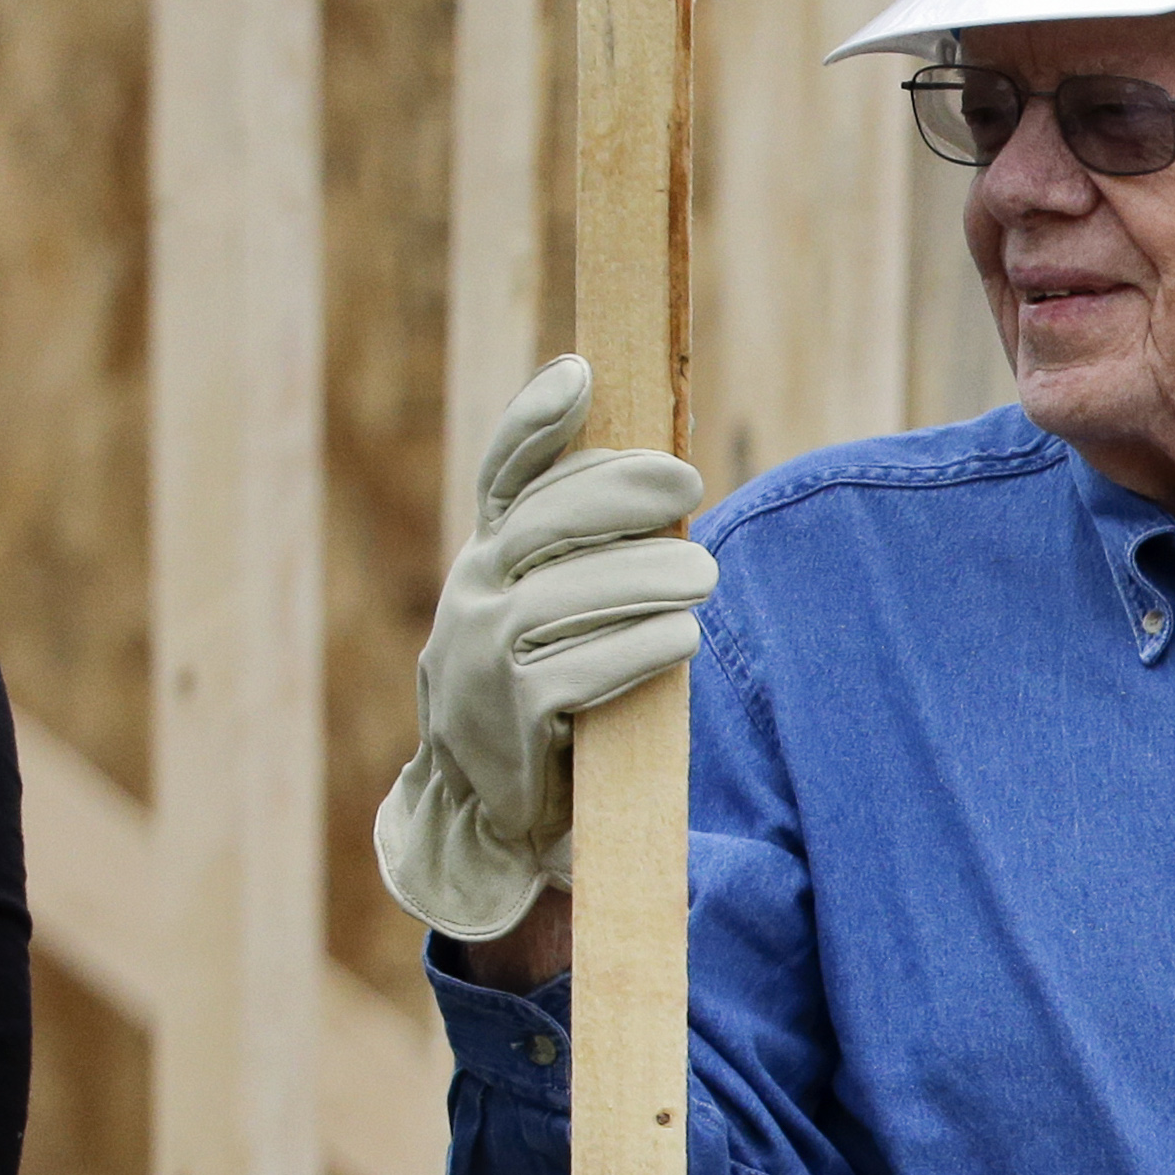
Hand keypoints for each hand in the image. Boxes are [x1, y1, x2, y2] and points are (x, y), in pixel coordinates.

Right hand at [378, 356, 715, 943]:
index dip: (537, 419)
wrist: (492, 801)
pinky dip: (636, 650)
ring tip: (701, 578)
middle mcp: (473, 591)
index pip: (506, 473)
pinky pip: (579, 670)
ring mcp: (482, 652)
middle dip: (619, 494)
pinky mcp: (511, 714)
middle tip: (688, 483)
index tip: (582, 374)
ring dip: (643, 580)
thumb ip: (587, 545)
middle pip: (546, 524)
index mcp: (488, 553)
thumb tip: (662, 468)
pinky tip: (680, 637)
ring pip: (567, 597)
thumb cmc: (548, 682)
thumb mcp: (553, 605)